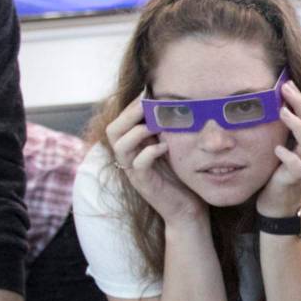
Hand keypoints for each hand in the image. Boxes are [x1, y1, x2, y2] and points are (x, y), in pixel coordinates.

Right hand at [107, 101, 203, 226]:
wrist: (187, 209)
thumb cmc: (181, 176)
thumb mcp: (172, 147)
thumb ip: (166, 129)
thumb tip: (172, 102)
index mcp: (133, 147)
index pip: (119, 122)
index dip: (130, 106)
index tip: (147, 92)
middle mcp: (129, 158)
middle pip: (112, 131)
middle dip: (129, 114)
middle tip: (147, 103)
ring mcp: (134, 172)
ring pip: (120, 147)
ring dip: (137, 132)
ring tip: (155, 125)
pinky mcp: (144, 184)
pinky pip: (138, 164)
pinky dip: (150, 152)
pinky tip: (165, 147)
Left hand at [259, 78, 300, 217]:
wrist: (281, 208)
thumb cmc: (280, 176)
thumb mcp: (286, 150)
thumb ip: (286, 133)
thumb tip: (276, 107)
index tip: (287, 83)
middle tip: (285, 88)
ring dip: (297, 125)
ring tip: (282, 112)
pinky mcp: (296, 180)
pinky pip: (297, 167)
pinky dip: (288, 156)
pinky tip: (277, 148)